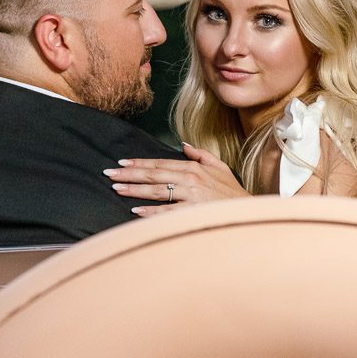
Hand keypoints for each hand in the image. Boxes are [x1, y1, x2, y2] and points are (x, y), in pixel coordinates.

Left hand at [104, 143, 249, 215]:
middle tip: (109, 174)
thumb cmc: (232, 193)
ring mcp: (190, 195)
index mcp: (193, 167)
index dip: (139, 163)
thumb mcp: (220, 167)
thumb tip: (183, 145)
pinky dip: (150, 212)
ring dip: (134, 190)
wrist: (247, 212)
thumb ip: (201, 155)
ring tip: (116, 189)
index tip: (122, 163)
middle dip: (129, 174)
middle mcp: (190, 179)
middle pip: (153, 174)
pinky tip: (135, 211)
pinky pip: (167, 211)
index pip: (160, 163)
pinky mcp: (192, 212)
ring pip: (156, 191)